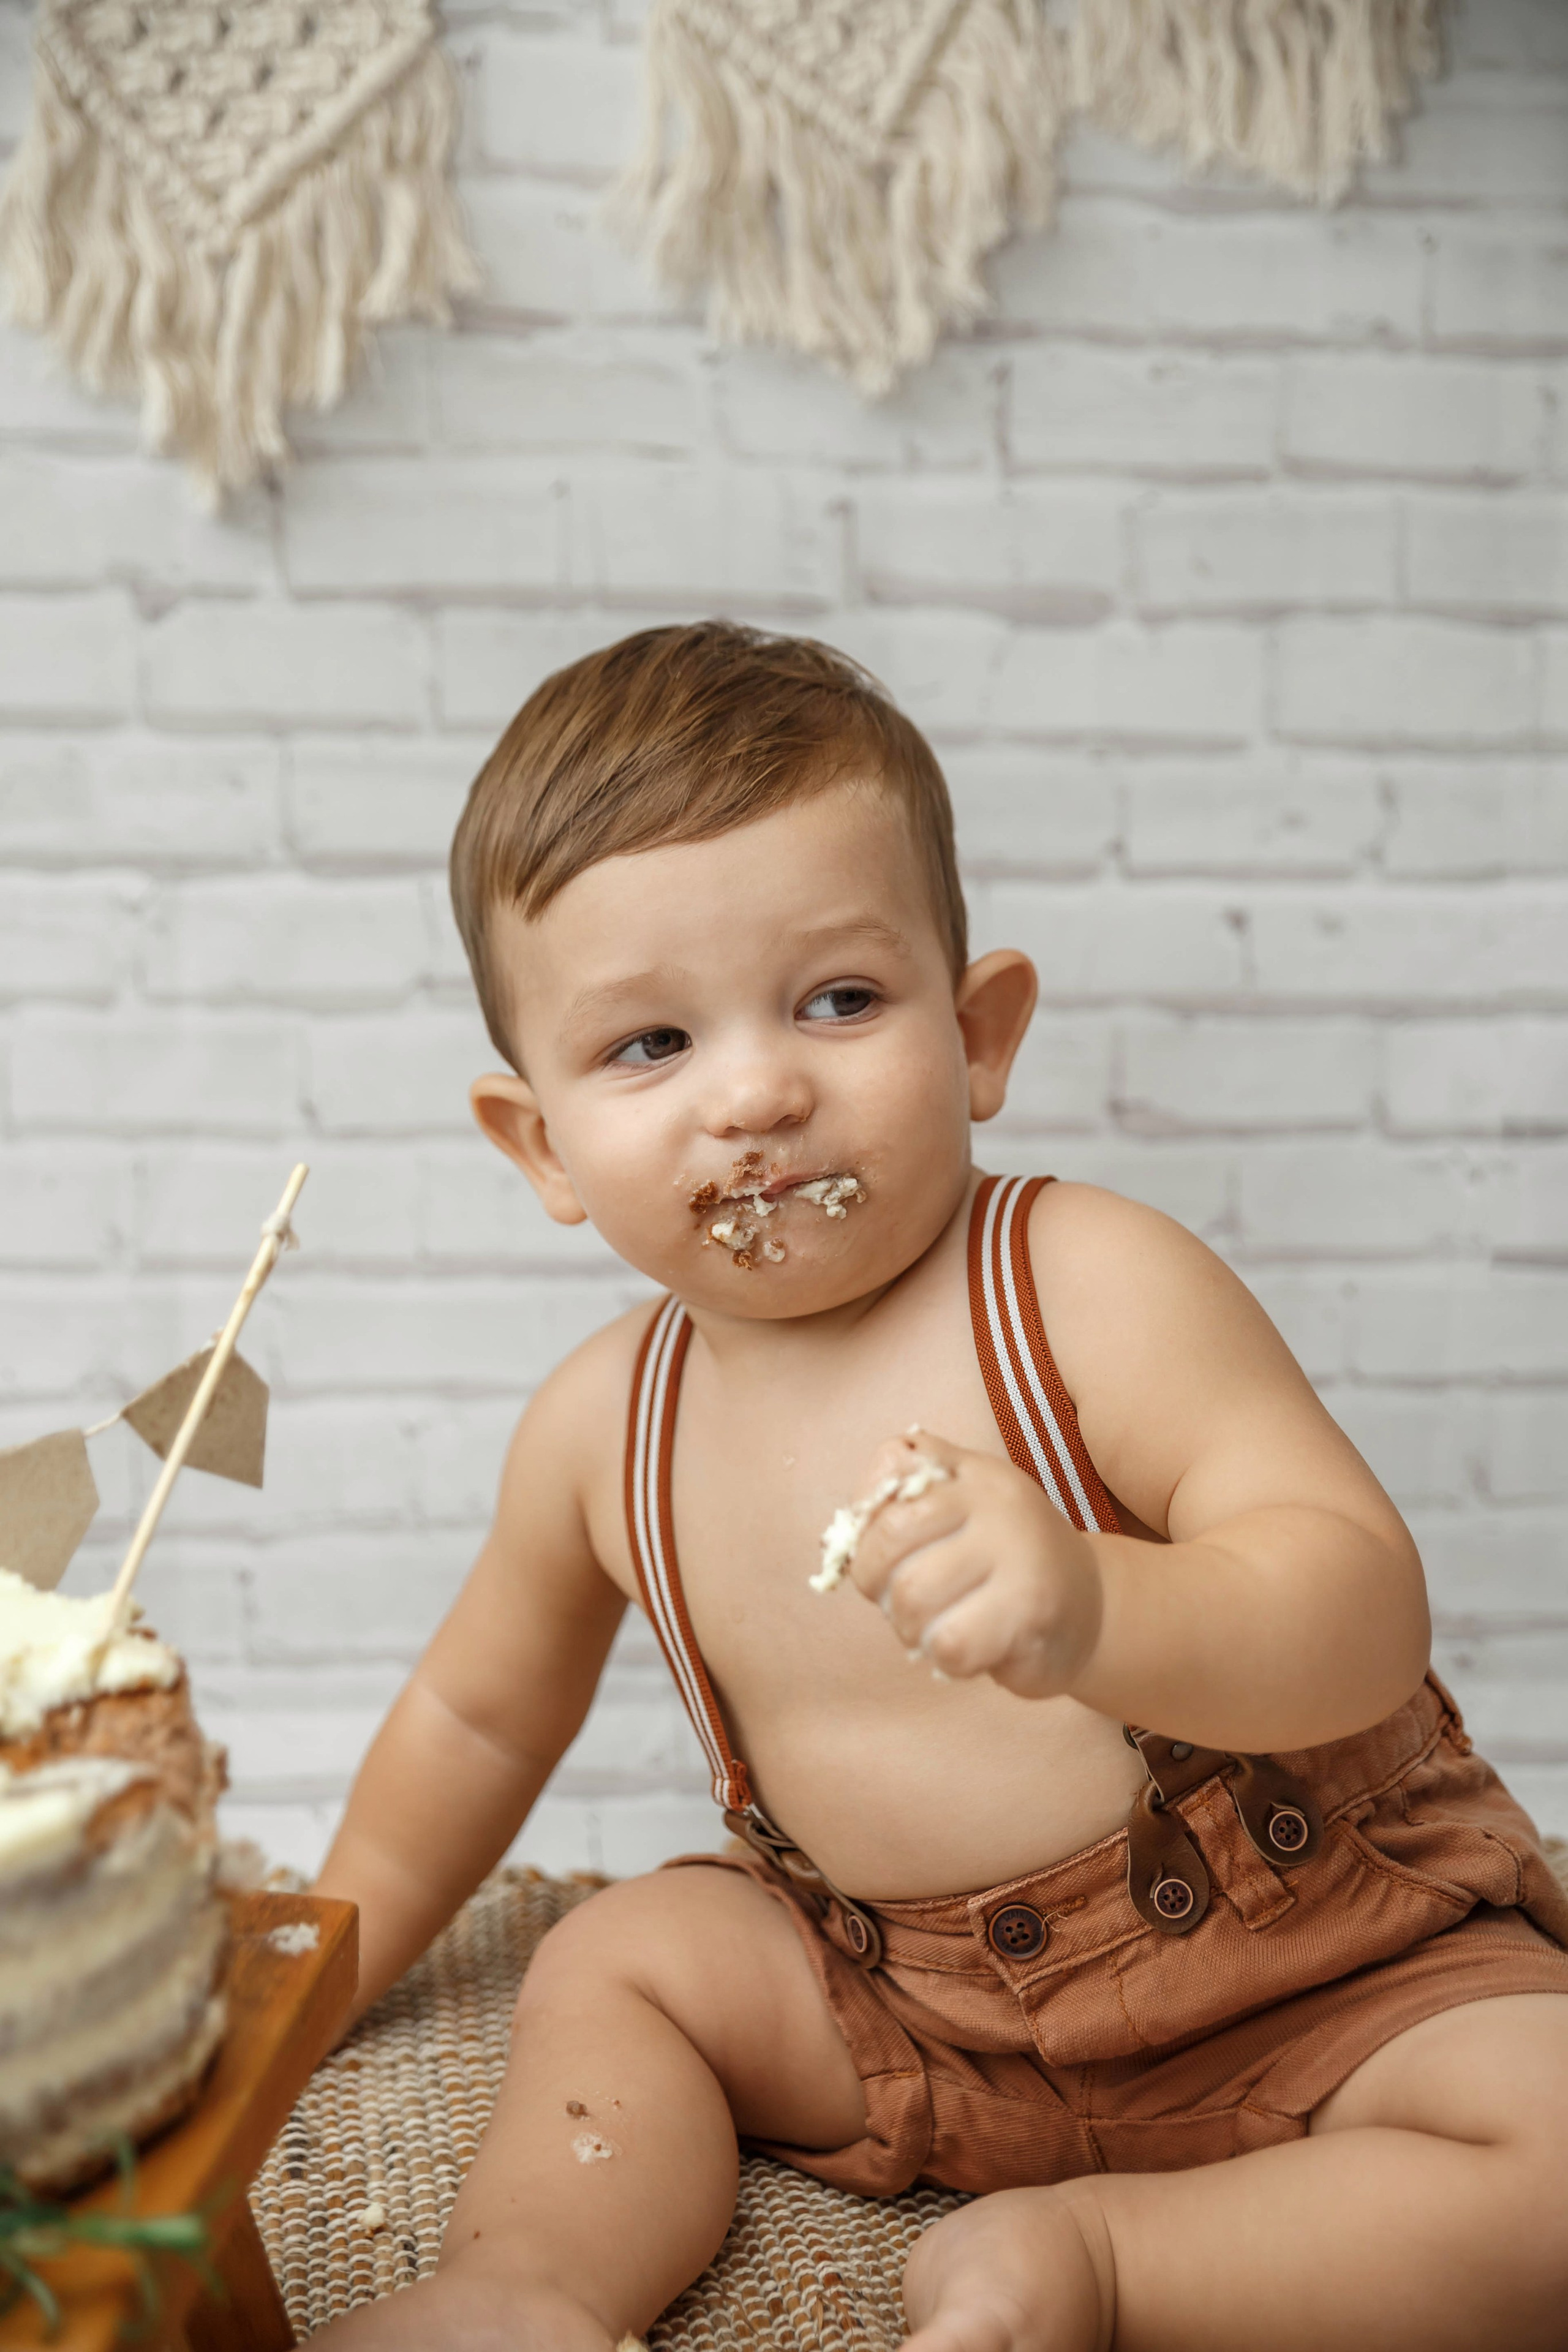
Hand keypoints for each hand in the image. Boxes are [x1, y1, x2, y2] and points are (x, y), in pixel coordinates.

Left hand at [847, 1431, 1103, 1699]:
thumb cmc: (1006, 1562)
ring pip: (912, 1596)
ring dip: (911, 1628)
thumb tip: (842, 1532)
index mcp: (974, 1473)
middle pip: (891, 1539)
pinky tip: (971, 1650)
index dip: (867, 1527)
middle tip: (905, 1605)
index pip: (890, 1474)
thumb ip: (907, 1498)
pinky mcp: (1030, 1609)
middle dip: (879, 1586)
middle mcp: (998, 1502)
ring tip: (939, 1628)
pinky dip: (946, 1659)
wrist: (1093, 1608)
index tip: (883, 1561)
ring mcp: (1018, 1553)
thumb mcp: (964, 1509)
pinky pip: (950, 1642)